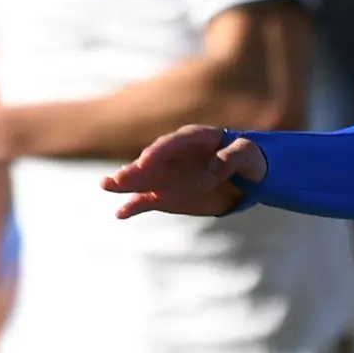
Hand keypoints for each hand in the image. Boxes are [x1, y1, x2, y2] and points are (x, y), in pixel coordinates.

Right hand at [103, 124, 265, 219]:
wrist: (245, 175)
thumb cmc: (247, 157)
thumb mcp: (247, 154)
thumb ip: (231, 158)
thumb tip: (209, 173)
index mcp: (193, 138)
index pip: (171, 143)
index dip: (157, 152)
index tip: (145, 162)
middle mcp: (173, 155)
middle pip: (151, 161)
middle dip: (135, 169)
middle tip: (120, 178)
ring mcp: (167, 174)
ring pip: (142, 179)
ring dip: (125, 183)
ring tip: (106, 185)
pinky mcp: (165, 194)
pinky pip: (146, 200)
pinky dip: (134, 206)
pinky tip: (121, 214)